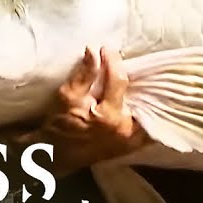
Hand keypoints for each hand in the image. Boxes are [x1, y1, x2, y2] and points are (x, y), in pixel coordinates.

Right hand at [24, 46, 149, 175]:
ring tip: (135, 76)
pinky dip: (142, 107)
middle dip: (132, 75)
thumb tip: (94, 50)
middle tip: (125, 61)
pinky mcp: (134, 143)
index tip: (106, 48)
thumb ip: (84, 74)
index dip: (112, 60)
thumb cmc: (60, 125)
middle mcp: (126, 128)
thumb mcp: (68, 96)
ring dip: (140, 91)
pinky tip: (137, 96)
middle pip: (139, 93)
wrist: (57, 155)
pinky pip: (145, 121)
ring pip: (145, 107)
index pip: (118, 80)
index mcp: (109, 116)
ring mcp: (132, 138)